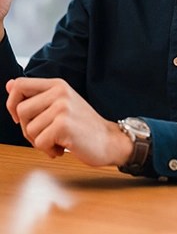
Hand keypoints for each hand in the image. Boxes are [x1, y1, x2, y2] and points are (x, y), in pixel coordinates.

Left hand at [5, 77, 132, 166]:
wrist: (108, 140)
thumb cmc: (83, 126)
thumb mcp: (61, 104)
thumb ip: (36, 95)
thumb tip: (9, 84)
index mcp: (58, 85)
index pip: (19, 85)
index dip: (13, 103)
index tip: (24, 117)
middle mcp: (60, 92)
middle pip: (21, 110)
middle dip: (28, 129)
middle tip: (47, 134)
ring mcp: (62, 107)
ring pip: (29, 129)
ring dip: (40, 142)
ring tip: (58, 141)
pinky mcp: (64, 125)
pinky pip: (39, 142)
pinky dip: (48, 150)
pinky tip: (62, 148)